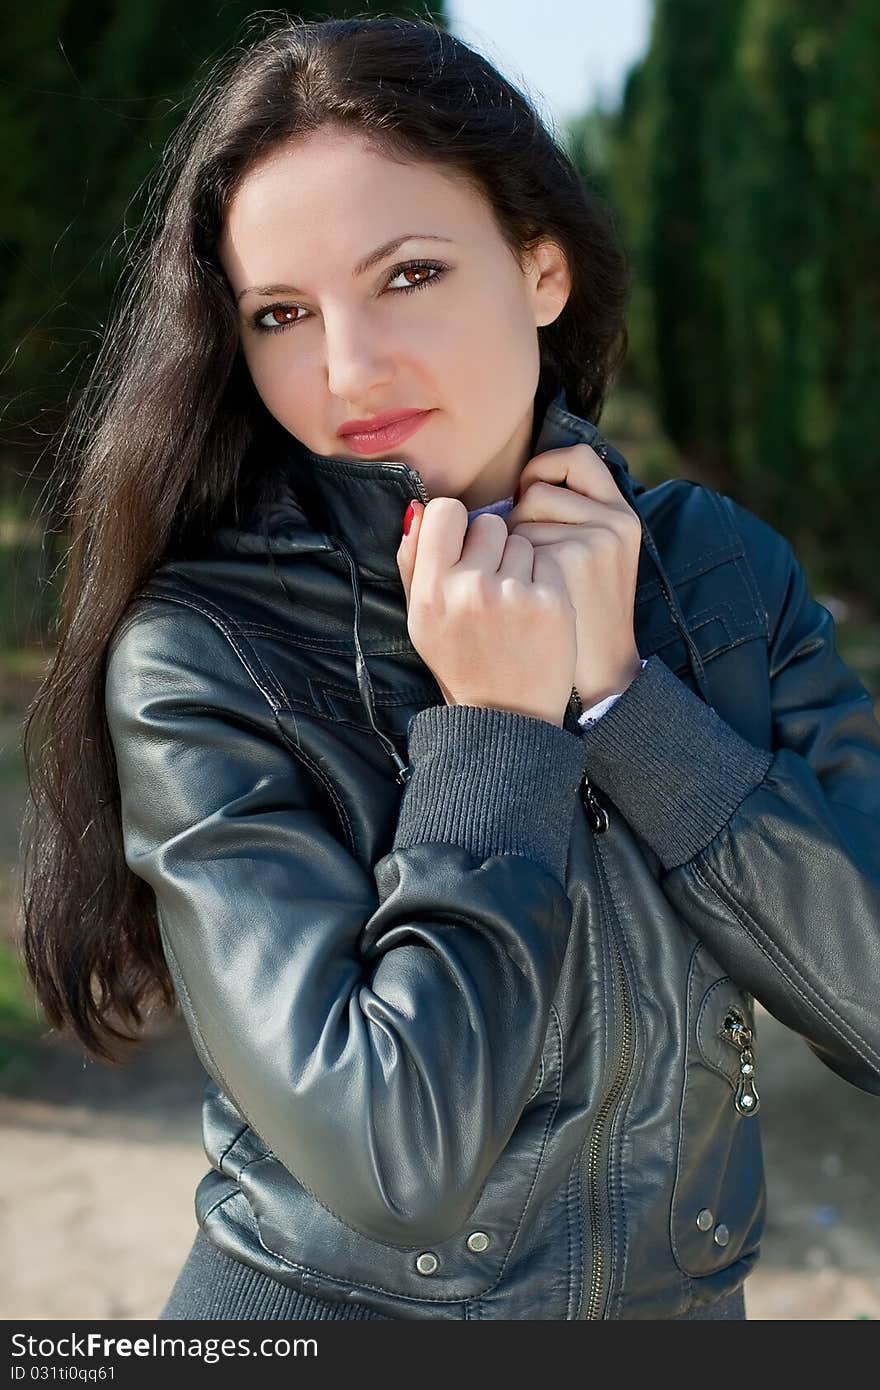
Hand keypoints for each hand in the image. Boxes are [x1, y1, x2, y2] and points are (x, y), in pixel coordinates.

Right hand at [396, 497, 578, 727]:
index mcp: (432, 590)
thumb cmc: (460, 663)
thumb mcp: (421, 619)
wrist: (506, 717)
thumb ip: (413, 562)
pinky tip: (534, 610)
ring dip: (519, 563)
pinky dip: (543, 579)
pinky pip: (548, 559)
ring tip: (512, 602)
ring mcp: (514, 594)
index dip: (455, 525)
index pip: (445, 510)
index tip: (461, 547)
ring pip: (521, 540)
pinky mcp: (552, 601)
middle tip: (490, 586)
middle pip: (488, 522)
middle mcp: (470, 588)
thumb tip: (417, 508)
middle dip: (490, 547)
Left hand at [505, 443, 642, 708]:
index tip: (527, 493)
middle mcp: (613, 521)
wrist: (599, 672)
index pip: (578, 458)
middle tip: (528, 561)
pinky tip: (527, 598)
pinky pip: (514, 546)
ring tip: (529, 582)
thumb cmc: (582, 614)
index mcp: (622, 515)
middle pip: (537, 490)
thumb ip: (570, 517)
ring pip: (520, 518)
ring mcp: (593, 540)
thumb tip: (519, 484)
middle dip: (518, 520)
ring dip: (510, 546)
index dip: (544, 467)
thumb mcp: (595, 558)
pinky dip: (509, 569)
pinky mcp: (569, 561)